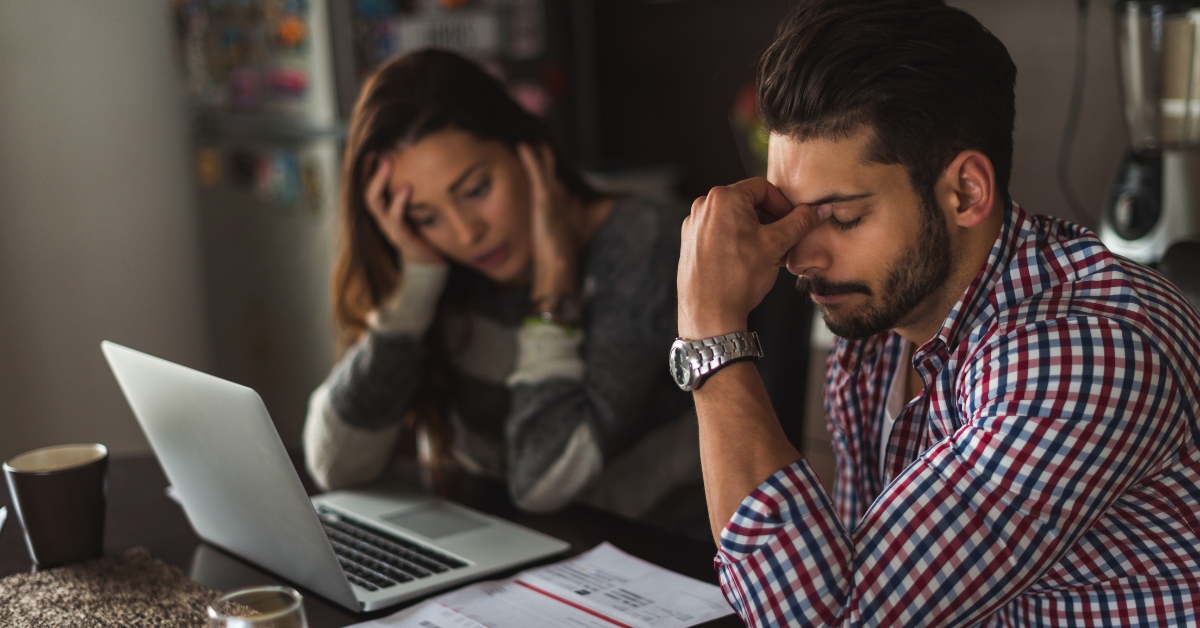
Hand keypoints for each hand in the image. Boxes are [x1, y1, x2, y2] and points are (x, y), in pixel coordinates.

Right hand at [364, 157, 442, 264]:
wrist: (432, 262)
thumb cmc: (425, 230)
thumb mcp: (418, 207)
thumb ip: (415, 188)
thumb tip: (423, 158)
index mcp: (384, 210)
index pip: (368, 187)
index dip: (366, 169)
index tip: (372, 149)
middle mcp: (382, 218)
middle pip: (367, 192)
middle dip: (371, 172)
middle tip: (379, 153)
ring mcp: (390, 228)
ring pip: (375, 204)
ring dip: (380, 181)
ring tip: (388, 162)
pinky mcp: (401, 238)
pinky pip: (396, 219)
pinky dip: (399, 202)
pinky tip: (406, 188)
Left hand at [518, 143, 579, 297]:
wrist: (557, 259)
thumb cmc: (551, 251)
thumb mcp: (546, 234)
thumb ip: (546, 223)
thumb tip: (548, 221)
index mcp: (556, 200)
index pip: (547, 175)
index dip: (540, 161)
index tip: (529, 146)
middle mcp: (557, 193)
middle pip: (548, 165)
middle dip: (540, 150)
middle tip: (529, 131)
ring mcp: (552, 194)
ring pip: (544, 164)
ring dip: (536, 149)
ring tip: (525, 132)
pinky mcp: (545, 197)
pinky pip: (537, 172)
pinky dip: (531, 157)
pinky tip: (522, 145)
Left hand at [678, 178, 829, 338]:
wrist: (708, 314)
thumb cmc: (738, 278)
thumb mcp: (776, 245)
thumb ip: (800, 222)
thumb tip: (820, 210)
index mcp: (723, 198)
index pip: (763, 188)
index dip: (783, 205)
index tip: (794, 222)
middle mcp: (704, 207)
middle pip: (748, 203)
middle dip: (771, 220)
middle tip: (786, 241)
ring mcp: (694, 225)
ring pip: (734, 220)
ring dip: (756, 232)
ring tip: (771, 255)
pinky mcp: (690, 243)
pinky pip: (720, 233)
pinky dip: (738, 241)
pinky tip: (750, 261)